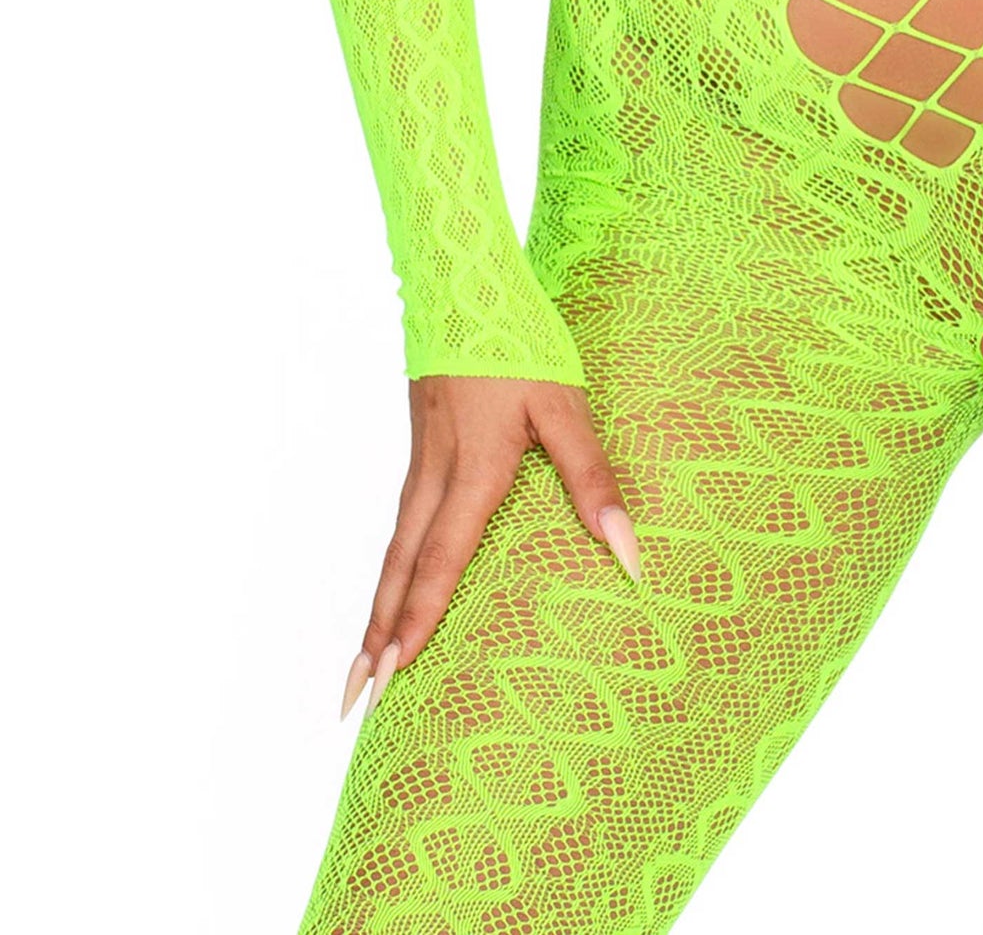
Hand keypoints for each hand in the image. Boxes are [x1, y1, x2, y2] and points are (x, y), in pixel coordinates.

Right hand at [339, 374, 639, 717]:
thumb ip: (592, 479)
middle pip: (399, 572)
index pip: (440, 565)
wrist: (463, 283)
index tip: (393, 680)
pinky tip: (396, 584)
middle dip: (377, 639)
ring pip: (393, 550)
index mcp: (471, 473)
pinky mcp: (422, 445)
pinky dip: (391, 569)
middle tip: (353, 700)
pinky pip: (401, 523)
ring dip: (377, 609)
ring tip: (364, 661)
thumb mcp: (566, 406)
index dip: (419, 625)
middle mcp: (434, 476)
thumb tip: (629, 552)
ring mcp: (421, 461)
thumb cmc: (519, 344)